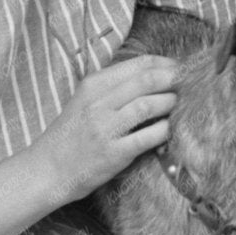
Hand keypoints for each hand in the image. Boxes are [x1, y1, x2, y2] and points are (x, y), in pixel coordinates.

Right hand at [28, 56, 179, 201]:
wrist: (46, 170)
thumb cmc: (70, 135)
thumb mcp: (85, 100)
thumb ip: (115, 87)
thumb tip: (155, 75)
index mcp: (94, 85)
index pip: (140, 64)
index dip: (167, 64)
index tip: (181, 69)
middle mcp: (98, 103)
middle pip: (147, 80)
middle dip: (174, 79)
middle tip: (189, 84)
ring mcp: (105, 128)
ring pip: (149, 105)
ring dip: (170, 103)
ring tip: (179, 105)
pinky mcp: (113, 154)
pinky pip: (148, 136)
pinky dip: (164, 130)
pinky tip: (169, 130)